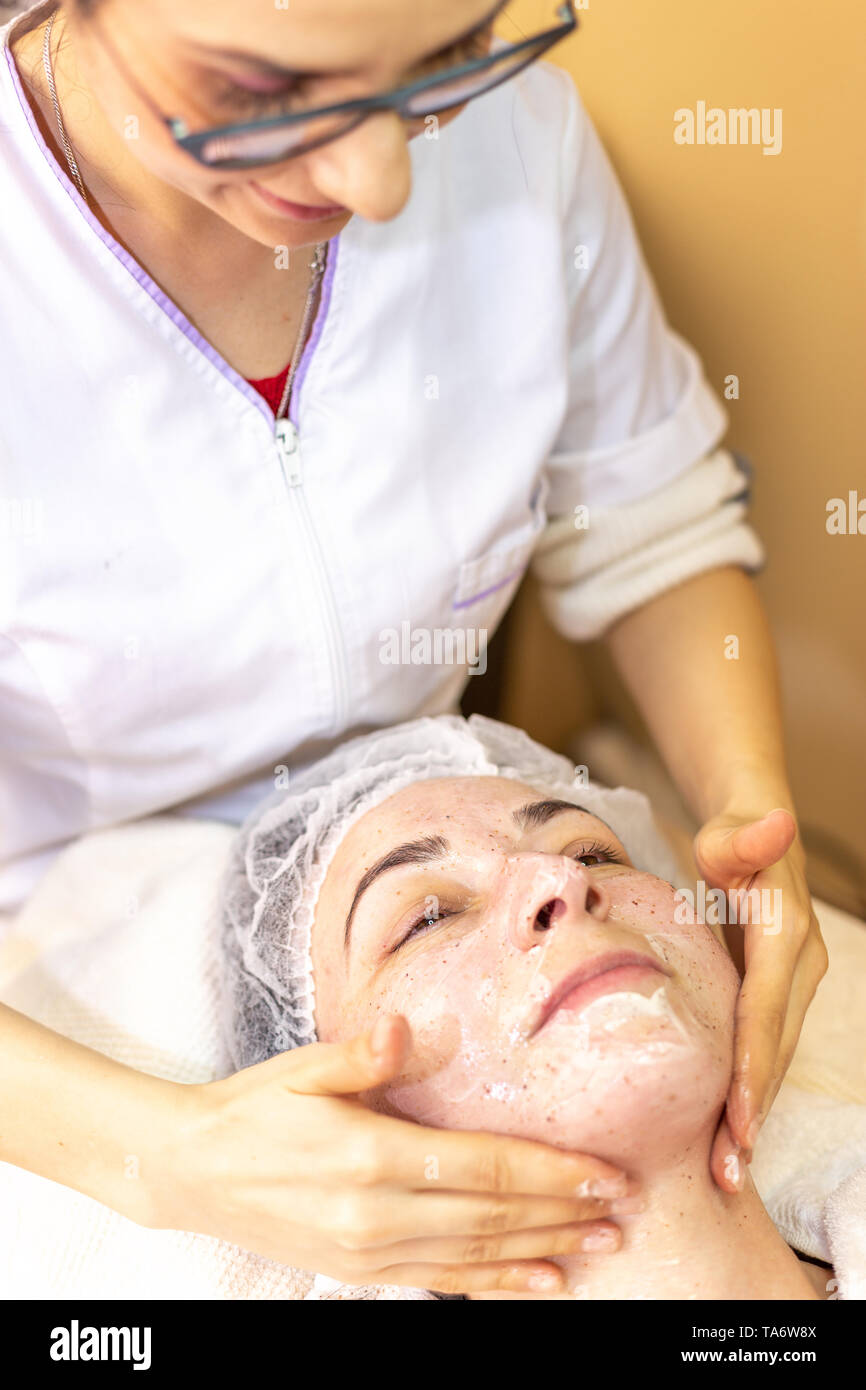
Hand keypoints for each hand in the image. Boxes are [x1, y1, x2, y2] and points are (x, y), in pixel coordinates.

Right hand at [149, 1015, 635, 1295]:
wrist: (191, 1173)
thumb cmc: (252, 1110)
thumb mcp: (301, 1069)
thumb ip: (360, 1055)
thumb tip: (405, 1026)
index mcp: (370, 1154)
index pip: (483, 1168)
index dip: (550, 1174)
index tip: (603, 1172)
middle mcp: (377, 1214)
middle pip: (492, 1217)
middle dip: (563, 1213)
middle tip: (621, 1209)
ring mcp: (370, 1252)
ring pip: (475, 1256)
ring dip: (541, 1252)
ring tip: (596, 1248)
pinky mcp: (360, 1271)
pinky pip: (440, 1282)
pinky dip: (493, 1285)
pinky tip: (535, 1284)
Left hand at [694, 808, 827, 1192]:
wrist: (754, 841)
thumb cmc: (732, 840)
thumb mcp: (732, 835)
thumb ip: (746, 838)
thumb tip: (777, 822)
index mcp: (785, 938)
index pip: (765, 1011)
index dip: (752, 1067)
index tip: (738, 1119)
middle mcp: (799, 971)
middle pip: (773, 1050)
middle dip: (752, 1112)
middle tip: (728, 1171)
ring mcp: (793, 989)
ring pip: (773, 1061)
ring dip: (752, 1116)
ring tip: (727, 1172)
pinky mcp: (778, 1000)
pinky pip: (764, 1052)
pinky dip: (750, 1094)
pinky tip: (729, 1135)